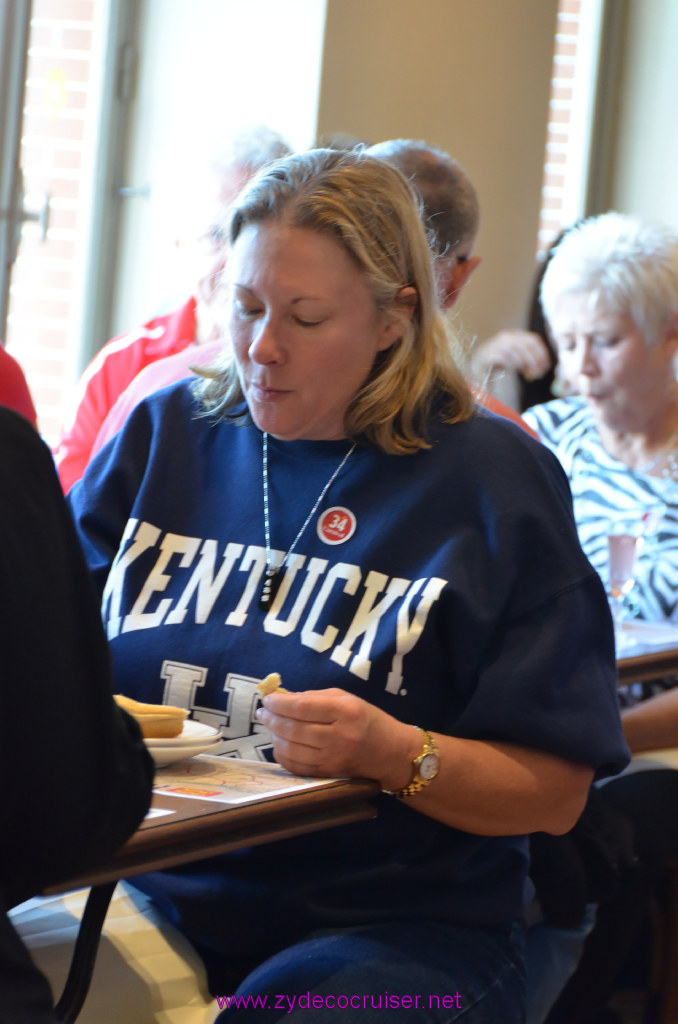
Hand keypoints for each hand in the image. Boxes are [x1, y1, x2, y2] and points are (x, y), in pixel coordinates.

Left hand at [256, 688, 418, 789]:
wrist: (393, 753)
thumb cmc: (369, 720)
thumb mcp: (348, 699)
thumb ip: (316, 697)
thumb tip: (284, 698)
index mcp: (346, 711)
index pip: (303, 707)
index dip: (280, 703)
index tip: (267, 699)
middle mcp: (339, 736)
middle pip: (294, 729)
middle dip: (272, 719)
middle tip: (263, 713)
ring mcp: (334, 758)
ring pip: (292, 749)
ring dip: (275, 737)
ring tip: (271, 727)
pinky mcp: (329, 774)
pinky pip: (297, 767)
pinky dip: (283, 755)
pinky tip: (280, 745)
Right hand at [471, 330, 552, 380]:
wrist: (476, 365)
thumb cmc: (499, 362)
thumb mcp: (516, 357)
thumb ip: (527, 357)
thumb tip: (543, 366)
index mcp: (515, 335)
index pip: (534, 340)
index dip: (543, 353)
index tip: (547, 366)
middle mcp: (506, 336)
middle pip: (527, 345)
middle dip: (536, 361)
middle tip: (540, 374)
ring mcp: (497, 344)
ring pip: (517, 352)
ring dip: (525, 365)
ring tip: (528, 375)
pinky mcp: (489, 353)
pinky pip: (505, 359)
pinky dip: (512, 366)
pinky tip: (514, 371)